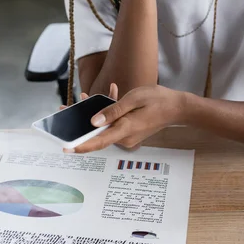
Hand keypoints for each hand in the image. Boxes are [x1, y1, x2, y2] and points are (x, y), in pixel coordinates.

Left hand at [64, 85, 187, 153]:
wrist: (177, 107)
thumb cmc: (158, 99)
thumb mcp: (134, 99)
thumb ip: (112, 110)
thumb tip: (93, 121)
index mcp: (126, 129)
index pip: (99, 141)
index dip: (81, 145)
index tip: (66, 148)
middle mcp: (125, 137)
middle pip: (98, 133)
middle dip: (82, 120)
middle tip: (66, 107)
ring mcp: (128, 137)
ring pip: (104, 127)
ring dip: (96, 113)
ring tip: (86, 95)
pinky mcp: (129, 133)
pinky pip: (113, 125)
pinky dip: (108, 114)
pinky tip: (110, 95)